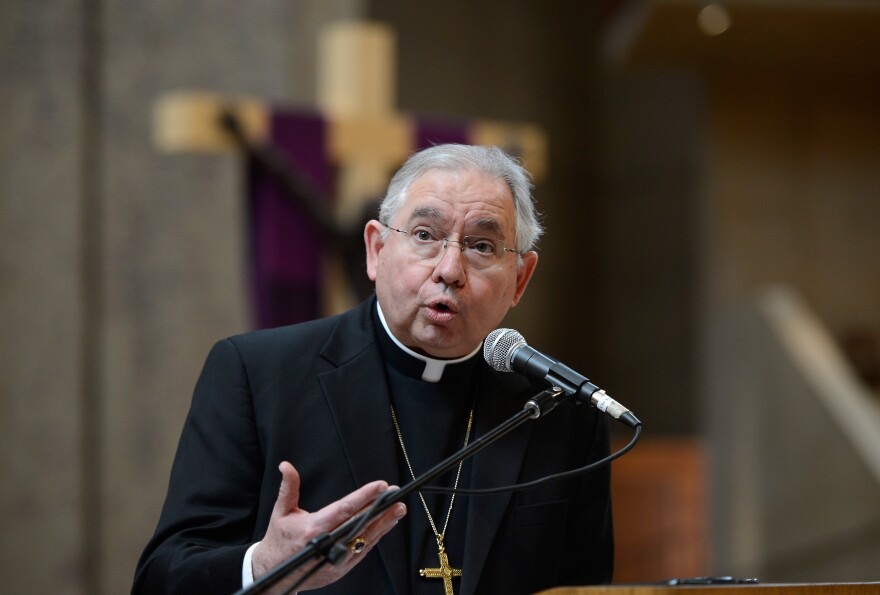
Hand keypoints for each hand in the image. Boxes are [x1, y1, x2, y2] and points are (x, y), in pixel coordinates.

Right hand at [251, 461, 406, 591]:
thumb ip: (288, 487)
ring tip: (398, 509)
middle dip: (380, 509)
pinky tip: (386, 525)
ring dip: (384, 524)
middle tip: (396, 496)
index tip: (380, 486)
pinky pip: (362, 551)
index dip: (364, 497)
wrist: (273, 573)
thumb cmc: (279, 539)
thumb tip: (286, 465)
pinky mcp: (340, 569)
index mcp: (312, 528)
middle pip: (359, 524)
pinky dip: (375, 537)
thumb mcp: (281, 512)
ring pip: (364, 539)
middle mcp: (326, 545)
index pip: (344, 509)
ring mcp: (335, 559)